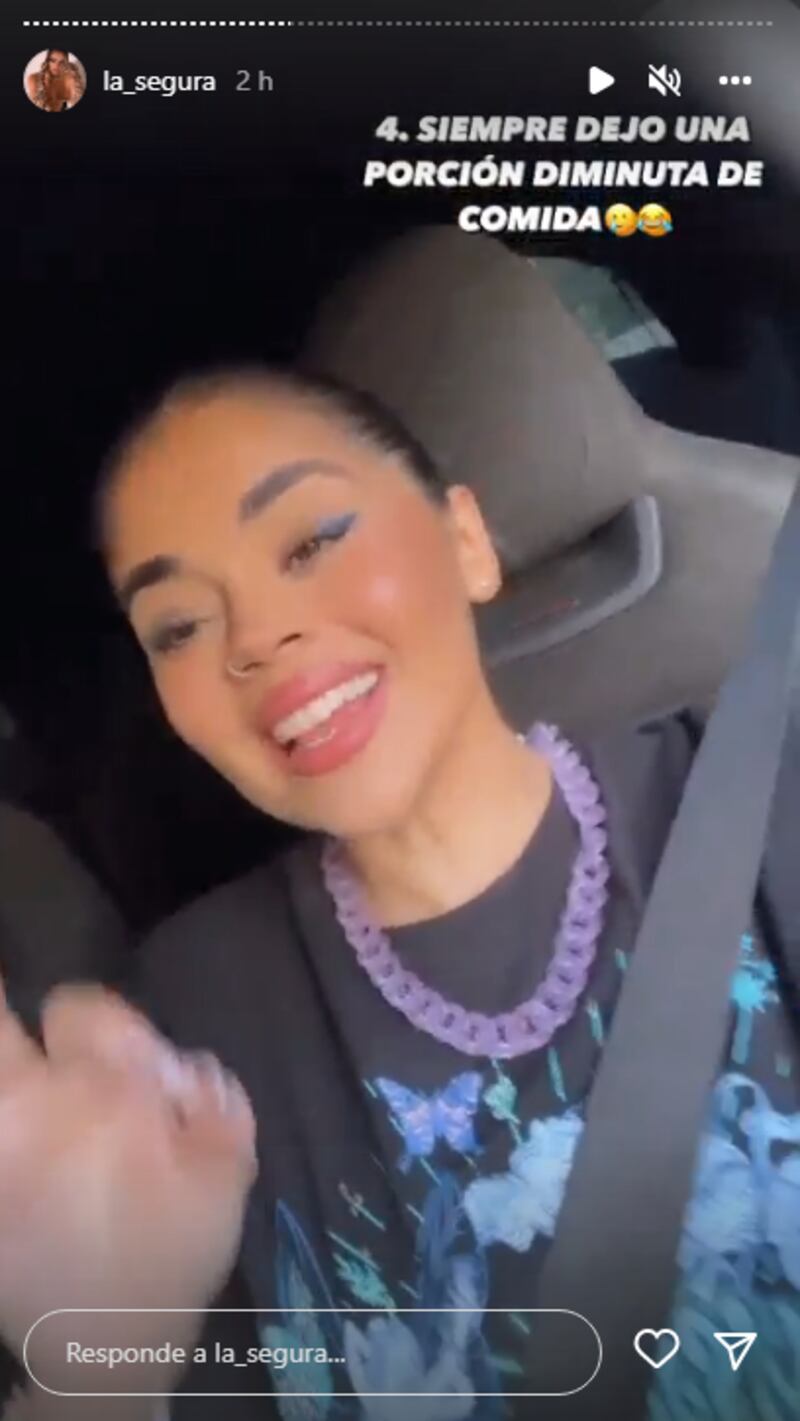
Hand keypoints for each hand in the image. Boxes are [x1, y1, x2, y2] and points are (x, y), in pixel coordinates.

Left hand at [0, 976, 256, 1395]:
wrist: (105, 1342)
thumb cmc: (172, 1251)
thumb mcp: (228, 1173)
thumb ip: (220, 1101)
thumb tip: (183, 1064)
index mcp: (109, 1093)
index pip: (83, 1008)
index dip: (98, 1018)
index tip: (109, 1046)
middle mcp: (38, 1106)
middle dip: (5, 1013)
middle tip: (19, 1016)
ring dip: (5, 1061)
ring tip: (22, 1079)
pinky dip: (0, 1125)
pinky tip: (13, 1130)